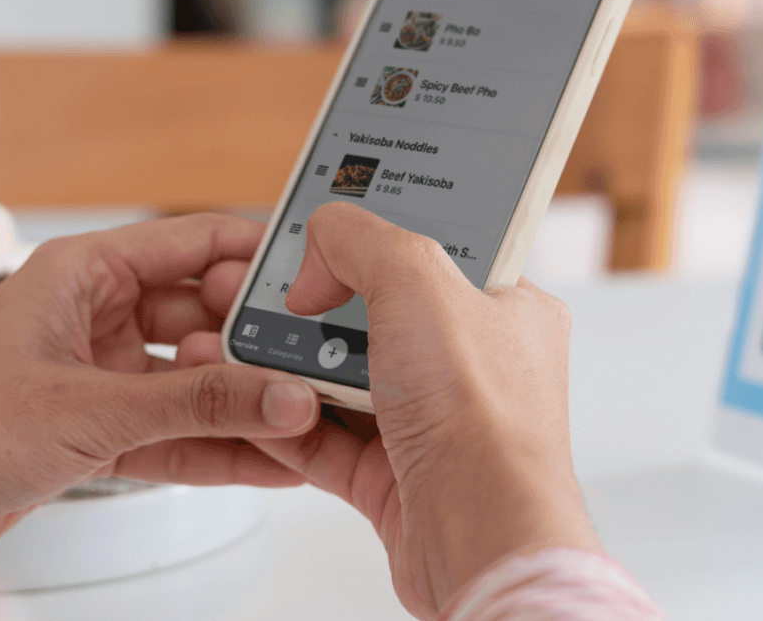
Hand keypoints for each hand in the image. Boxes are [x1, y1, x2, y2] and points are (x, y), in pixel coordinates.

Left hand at [0, 213, 320, 549]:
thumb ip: (197, 403)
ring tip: (306, 420)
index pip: (197, 242)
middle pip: (203, 315)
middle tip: (321, 371)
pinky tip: (265, 459)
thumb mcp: (91, 409)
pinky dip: (213, 446)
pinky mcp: (88, 430)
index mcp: (83, 270)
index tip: (322, 282)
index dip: (263, 260)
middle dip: (260, 345)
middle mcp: (90, 314)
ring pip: (191, 380)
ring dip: (242, 403)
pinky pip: (170, 431)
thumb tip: (279, 395)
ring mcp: (91, 373)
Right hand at [186, 203, 596, 618]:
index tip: (331, 227)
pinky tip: (260, 404)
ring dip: (298, 366)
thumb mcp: (419, 280)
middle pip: (381, 314)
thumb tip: (324, 241)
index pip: (440, 249)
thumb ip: (363, 239)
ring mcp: (434, 424)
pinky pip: (326, 441)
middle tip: (282, 291)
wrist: (479, 534)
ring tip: (255, 344)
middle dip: (325, 305)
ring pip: (347, 380)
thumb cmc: (482, 418)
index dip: (382, 234)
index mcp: (507, 308)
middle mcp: (474, 367)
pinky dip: (289, 423)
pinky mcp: (394, 477)